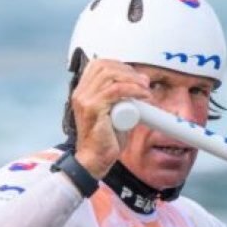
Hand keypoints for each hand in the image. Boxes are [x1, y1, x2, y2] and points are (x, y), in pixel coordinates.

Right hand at [70, 59, 150, 176]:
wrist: (94, 161)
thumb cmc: (104, 141)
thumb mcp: (115, 114)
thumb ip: (123, 99)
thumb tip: (141, 85)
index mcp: (82, 92)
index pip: (98, 65)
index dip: (119, 65)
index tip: (135, 75)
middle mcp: (80, 93)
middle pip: (104, 66)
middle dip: (127, 71)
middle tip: (144, 82)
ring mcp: (84, 100)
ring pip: (110, 75)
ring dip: (132, 79)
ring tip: (145, 88)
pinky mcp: (93, 108)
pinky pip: (115, 91)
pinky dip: (133, 89)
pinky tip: (143, 95)